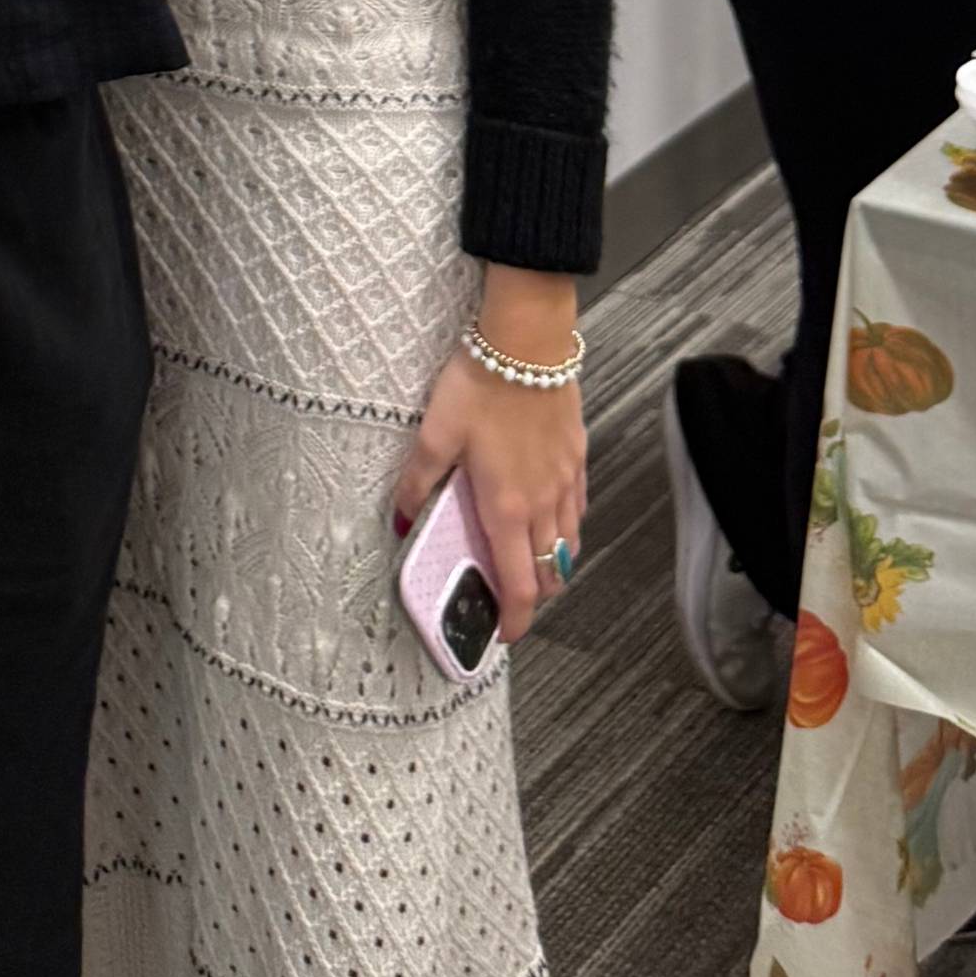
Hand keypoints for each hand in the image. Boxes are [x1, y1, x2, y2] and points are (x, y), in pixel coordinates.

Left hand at [394, 338, 585, 645]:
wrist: (528, 342)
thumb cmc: (480, 385)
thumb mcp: (435, 433)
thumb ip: (417, 482)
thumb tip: (398, 520)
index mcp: (507, 507)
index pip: (520, 585)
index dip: (516, 620)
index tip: (505, 635)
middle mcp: (544, 502)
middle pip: (550, 571)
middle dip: (534, 595)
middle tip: (511, 598)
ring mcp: (565, 479)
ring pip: (569, 542)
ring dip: (553, 564)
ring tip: (530, 563)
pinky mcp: (577, 454)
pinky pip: (578, 506)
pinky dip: (567, 525)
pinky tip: (551, 513)